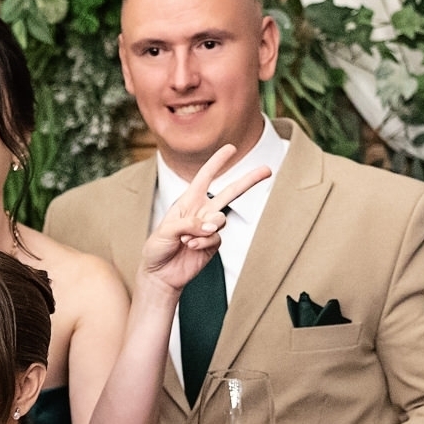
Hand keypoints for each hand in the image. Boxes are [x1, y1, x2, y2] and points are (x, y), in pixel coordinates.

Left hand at [138, 145, 272, 293]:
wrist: (160, 274)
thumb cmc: (156, 249)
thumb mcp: (166, 231)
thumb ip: (189, 224)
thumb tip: (211, 225)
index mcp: (187, 201)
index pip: (205, 177)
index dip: (217, 162)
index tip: (231, 148)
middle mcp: (201, 212)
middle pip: (229, 192)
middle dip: (248, 181)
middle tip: (267, 170)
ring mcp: (208, 228)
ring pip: (221, 219)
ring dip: (206, 228)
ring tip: (188, 239)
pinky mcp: (213, 244)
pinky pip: (216, 238)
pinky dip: (203, 242)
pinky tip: (190, 247)